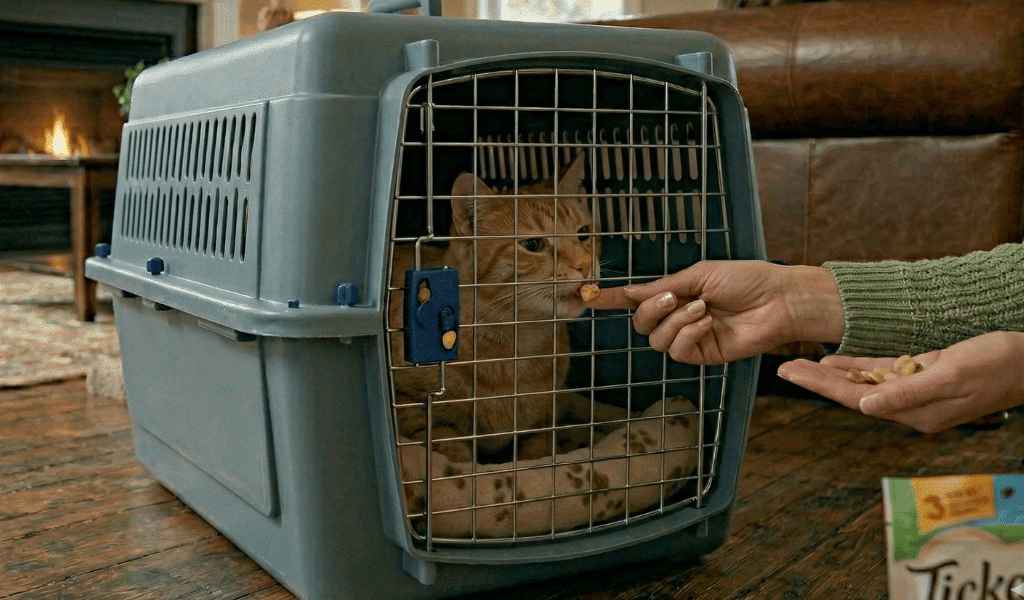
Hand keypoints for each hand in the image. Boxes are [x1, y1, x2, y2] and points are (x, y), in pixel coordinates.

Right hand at [588, 261, 844, 363]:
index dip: (611, 299)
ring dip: (675, 321)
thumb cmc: (745, 279)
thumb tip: (628, 292)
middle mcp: (679, 318)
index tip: (587, 295)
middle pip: (641, 324)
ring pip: (657, 340)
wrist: (778, 299)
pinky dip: (687, 334)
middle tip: (673, 297)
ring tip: (701, 308)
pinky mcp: (704, 355)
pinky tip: (706, 322)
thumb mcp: (699, 275)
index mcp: (677, 295)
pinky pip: (677, 351)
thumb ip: (662, 286)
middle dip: (651, 310)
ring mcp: (690, 338)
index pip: (637, 300)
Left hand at [776, 331, 1023, 431]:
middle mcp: (910, 406)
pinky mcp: (923, 374)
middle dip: (815, 380)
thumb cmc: (997, 366)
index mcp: (915, 413)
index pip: (854, 399)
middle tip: (781, 367)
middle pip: (851, 392)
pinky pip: (882, 371)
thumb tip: (865, 404)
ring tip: (798, 364)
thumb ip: (907, 391)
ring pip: (862, 381)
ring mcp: (915, 391)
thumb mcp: (951, 376)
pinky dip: (857, 365)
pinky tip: (834, 360)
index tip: (789, 376)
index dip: (819, 386)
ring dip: (831, 372)